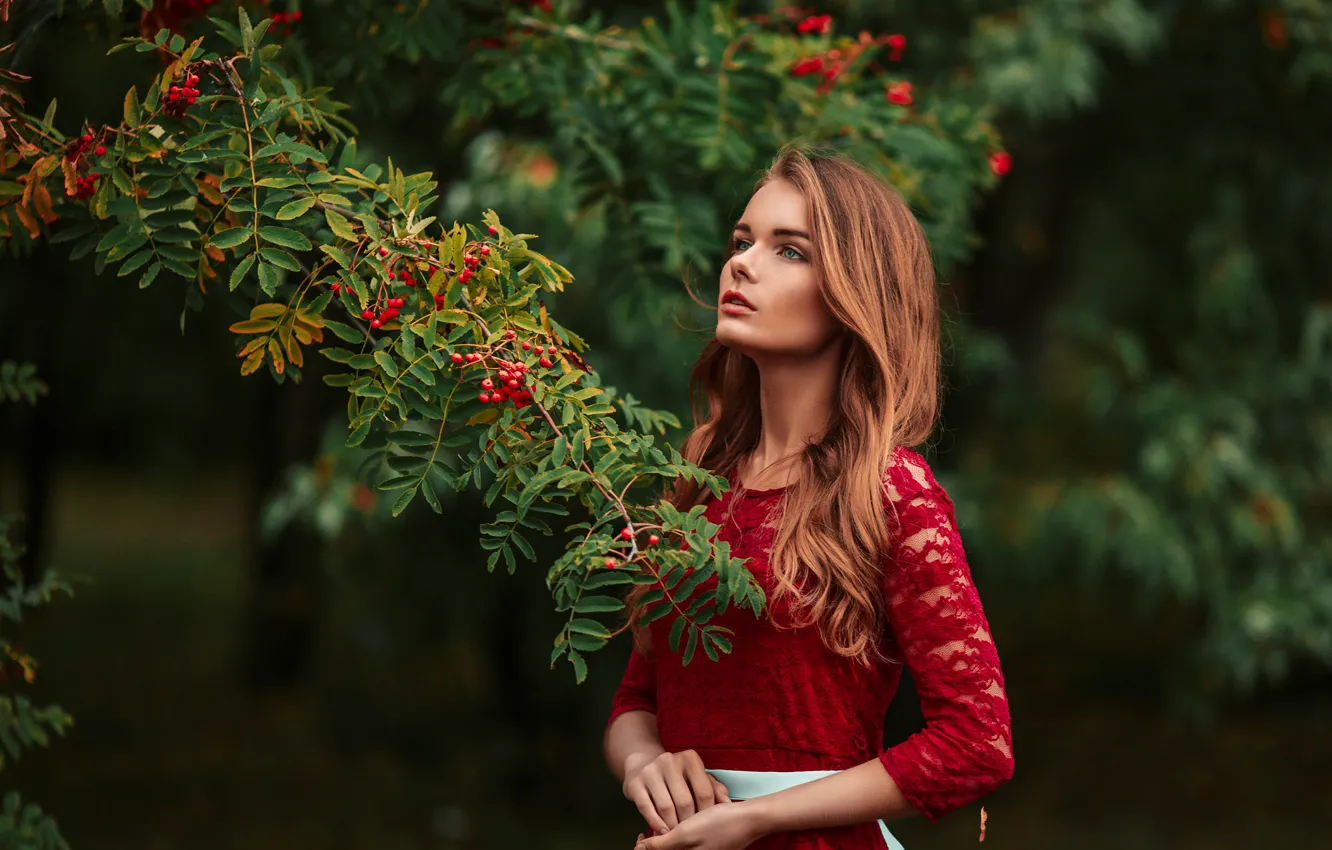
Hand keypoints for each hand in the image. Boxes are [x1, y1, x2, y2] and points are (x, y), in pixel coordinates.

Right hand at [622, 749, 731, 834]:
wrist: (643, 765)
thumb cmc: (677, 776)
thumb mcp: (697, 776)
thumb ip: (714, 788)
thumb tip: (727, 804)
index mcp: (690, 758)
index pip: (704, 791)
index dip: (706, 812)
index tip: (706, 824)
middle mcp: (669, 761)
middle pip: (685, 801)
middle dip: (688, 822)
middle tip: (691, 833)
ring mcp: (650, 771)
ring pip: (666, 807)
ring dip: (672, 826)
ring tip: (677, 834)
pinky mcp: (635, 783)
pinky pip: (647, 808)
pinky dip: (656, 823)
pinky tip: (662, 831)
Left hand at [633, 801, 760, 849]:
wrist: (750, 819)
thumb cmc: (720, 825)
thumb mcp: (687, 833)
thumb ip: (661, 845)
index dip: (645, 847)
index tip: (640, 834)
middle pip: (668, 849)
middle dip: (660, 839)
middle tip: (658, 825)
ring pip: (677, 845)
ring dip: (671, 835)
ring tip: (675, 820)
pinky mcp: (708, 846)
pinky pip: (689, 842)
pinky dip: (685, 831)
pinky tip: (689, 819)